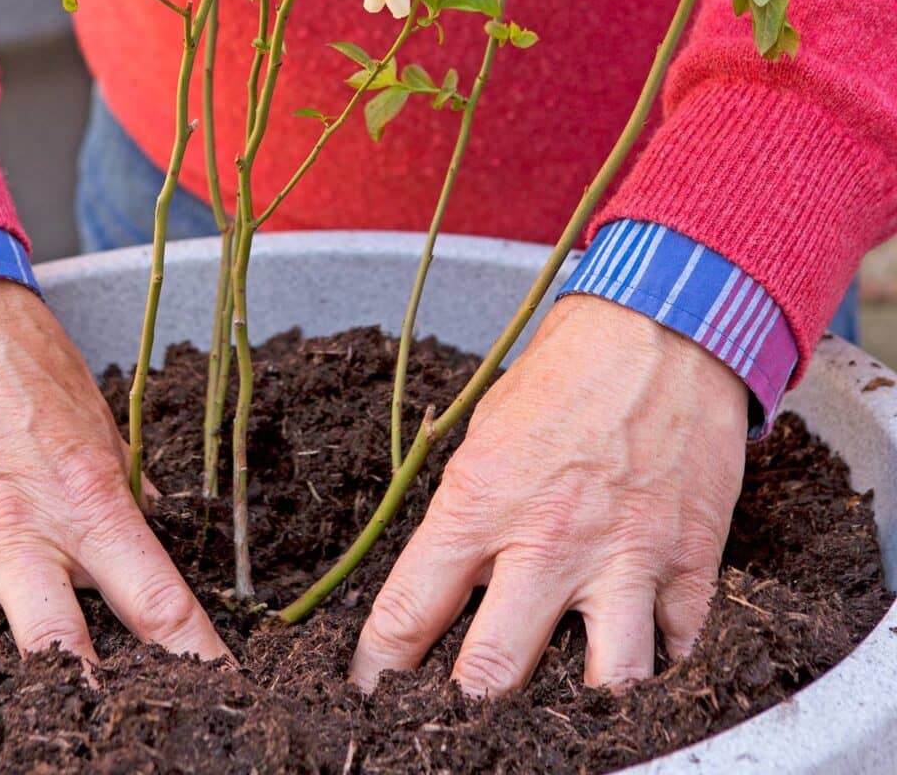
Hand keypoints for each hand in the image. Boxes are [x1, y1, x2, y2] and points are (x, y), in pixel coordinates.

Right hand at [0, 279, 228, 667]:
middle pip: (57, 658)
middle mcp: (19, 534)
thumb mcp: (101, 427)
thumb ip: (123, 495)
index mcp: (89, 502)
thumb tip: (154, 539)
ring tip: (5, 701)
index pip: (156, 603)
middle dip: (85, 704)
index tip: (217, 694)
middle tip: (105, 723)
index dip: (194, 660)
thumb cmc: (30, 370)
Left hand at [350, 294, 747, 695]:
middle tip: (451, 728)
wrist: (658, 330)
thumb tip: (445, 586)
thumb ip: (466, 515)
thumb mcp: (483, 434)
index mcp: (480, 502)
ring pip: (603, 688)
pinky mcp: (690, 562)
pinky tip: (637, 665)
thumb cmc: (561, 376)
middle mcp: (548, 541)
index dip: (377, 670)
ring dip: (577, 713)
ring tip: (557, 717)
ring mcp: (625, 558)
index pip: (408, 613)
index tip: (367, 695)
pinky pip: (677, 650)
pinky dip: (658, 667)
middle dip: (461, 717)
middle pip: (493, 673)